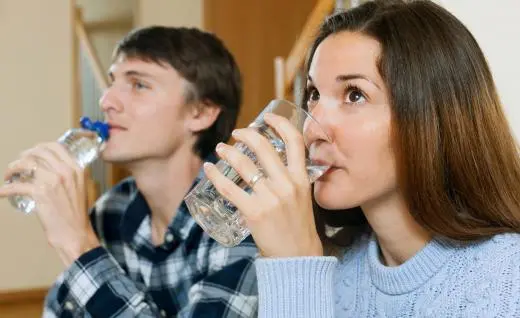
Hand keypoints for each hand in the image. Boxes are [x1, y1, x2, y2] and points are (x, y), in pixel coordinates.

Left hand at [0, 142, 99, 266]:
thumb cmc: (76, 216)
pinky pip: (16, 186)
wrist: (75, 233)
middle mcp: (65, 171)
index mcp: (76, 169)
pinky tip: (2, 193)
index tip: (32, 153)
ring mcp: (53, 180)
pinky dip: (5, 189)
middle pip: (38, 152)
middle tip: (18, 164)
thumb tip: (53, 169)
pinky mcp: (40, 193)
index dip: (39, 147)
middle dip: (23, 156)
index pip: (55, 147)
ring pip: (25, 164)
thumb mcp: (80, 189)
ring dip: (12, 169)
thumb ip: (70, 176)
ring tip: (8, 176)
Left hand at [204, 113, 322, 257]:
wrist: (297, 256)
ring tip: (220, 149)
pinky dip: (216, 176)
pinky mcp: (254, 212)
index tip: (268, 116)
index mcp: (302, 178)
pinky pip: (229, 188)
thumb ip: (291, 180)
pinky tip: (209, 169)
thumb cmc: (298, 227)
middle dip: (246, 135)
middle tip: (236, 134)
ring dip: (228, 152)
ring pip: (244, 165)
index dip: (281, 123)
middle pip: (263, 147)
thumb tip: (272, 166)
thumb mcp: (303, 197)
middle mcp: (287, 184)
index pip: (295, 141)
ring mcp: (270, 198)